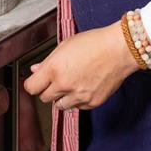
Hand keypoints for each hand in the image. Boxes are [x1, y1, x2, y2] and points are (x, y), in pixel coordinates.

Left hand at [23, 22, 138, 111]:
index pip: (31, 88)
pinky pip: (78, 108)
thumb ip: (48, 61)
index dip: (33, 84)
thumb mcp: (65, 46)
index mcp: (54, 69)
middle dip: (48, 89)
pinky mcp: (92, 102)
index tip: (36, 81)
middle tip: (56, 80)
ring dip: (62, 97)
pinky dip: (78, 100)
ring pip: (60, 106)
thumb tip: (36, 70)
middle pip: (44, 98)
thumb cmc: (95, 43)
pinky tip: (84, 87)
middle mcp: (64, 85)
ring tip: (72, 83)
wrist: (120, 49)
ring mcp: (79, 96)